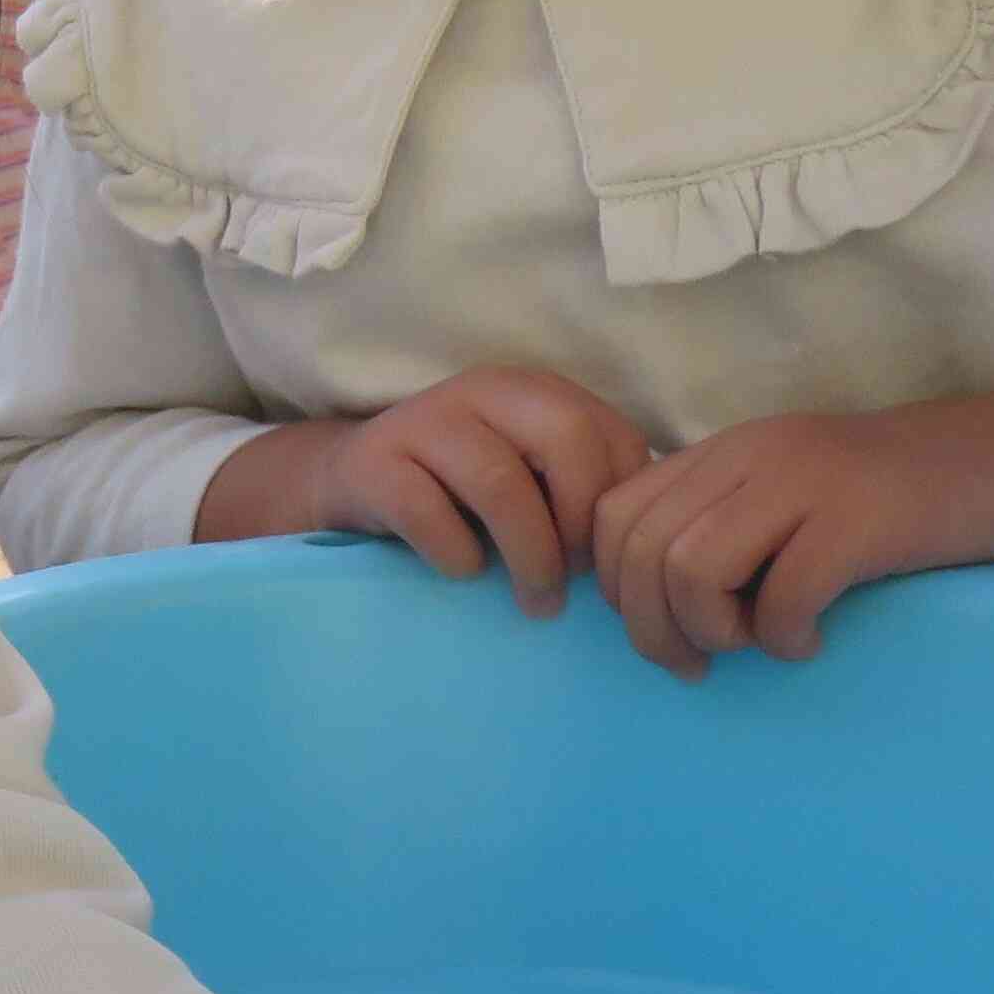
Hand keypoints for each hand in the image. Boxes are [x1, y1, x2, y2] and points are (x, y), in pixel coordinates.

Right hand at [316, 368, 655, 617]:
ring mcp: (423, 420)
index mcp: (536, 391)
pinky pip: (427, 513)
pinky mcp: (371, 462)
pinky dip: (457, 556)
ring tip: (536, 603)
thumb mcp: (529, 478)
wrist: (352, 481)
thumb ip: (581, 490)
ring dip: (529, 556)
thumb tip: (641, 546)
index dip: (620, 507)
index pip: (612, 436)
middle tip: (574, 580)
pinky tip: (465, 573)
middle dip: (580, 523)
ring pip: (498, 483)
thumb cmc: (460, 493)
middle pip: (564, 440)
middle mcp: (483, 391)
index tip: (605, 562)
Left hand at [590, 401, 993, 678]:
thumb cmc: (892, 505)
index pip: (615, 516)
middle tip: (701, 664)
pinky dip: (785, 637)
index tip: (663, 628)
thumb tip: (646, 605)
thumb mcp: (787, 499)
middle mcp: (753, 453)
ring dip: (715, 630)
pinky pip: (782, 594)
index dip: (618, 588)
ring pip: (691, 570)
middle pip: (642, 551)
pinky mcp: (860, 517)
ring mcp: (806, 480)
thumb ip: (718, 526)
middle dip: (655, 629)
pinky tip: (813, 641)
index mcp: (725, 451)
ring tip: (762, 641)